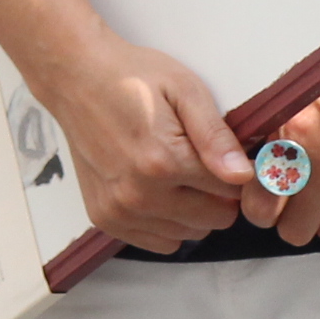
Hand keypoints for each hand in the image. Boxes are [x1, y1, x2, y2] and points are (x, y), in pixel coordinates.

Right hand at [40, 34, 251, 253]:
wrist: (75, 78)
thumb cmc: (132, 76)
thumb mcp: (184, 89)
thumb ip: (215, 135)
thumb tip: (243, 175)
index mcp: (164, 160)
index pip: (231, 192)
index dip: (235, 171)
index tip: (223, 153)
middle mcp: (139, 194)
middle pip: (214, 219)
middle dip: (217, 193)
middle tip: (198, 161)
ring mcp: (119, 210)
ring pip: (188, 234)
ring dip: (192, 210)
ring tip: (175, 172)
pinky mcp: (104, 218)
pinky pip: (159, 242)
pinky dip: (166, 222)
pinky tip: (158, 190)